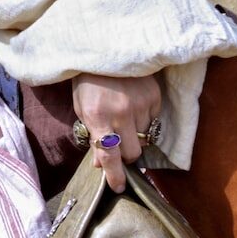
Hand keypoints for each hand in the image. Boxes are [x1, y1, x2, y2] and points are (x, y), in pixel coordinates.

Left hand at [71, 72, 161, 192]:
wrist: (104, 50)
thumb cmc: (88, 82)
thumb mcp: (82, 109)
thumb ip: (93, 136)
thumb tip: (101, 164)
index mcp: (98, 117)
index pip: (109, 155)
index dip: (115, 175)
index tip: (119, 188)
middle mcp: (121, 113)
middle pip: (132, 153)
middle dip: (125, 153)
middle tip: (117, 141)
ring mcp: (140, 104)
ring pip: (143, 138)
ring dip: (134, 134)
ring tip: (123, 115)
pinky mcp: (154, 96)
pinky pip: (152, 121)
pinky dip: (143, 118)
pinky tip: (132, 103)